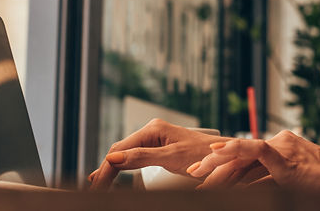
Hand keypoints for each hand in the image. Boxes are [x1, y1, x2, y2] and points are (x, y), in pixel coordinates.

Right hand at [89, 118, 225, 189]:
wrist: (226, 156)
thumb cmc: (203, 155)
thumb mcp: (171, 157)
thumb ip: (142, 157)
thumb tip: (113, 158)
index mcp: (152, 129)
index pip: (120, 150)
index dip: (106, 169)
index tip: (96, 187)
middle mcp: (152, 130)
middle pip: (121, 151)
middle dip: (106, 170)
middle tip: (94, 190)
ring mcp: (156, 138)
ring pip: (126, 154)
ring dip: (112, 169)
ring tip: (97, 184)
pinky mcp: (160, 148)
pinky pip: (136, 157)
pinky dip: (123, 167)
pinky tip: (112, 172)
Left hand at [188, 131, 319, 198]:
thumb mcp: (295, 181)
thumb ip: (273, 180)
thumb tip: (249, 191)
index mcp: (281, 147)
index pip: (245, 155)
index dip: (223, 163)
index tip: (204, 173)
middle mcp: (279, 143)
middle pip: (239, 153)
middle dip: (213, 163)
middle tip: (191, 172)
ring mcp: (282, 147)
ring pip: (241, 152)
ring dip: (216, 164)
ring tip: (197, 173)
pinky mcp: (285, 156)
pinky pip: (255, 150)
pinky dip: (234, 151)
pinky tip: (217, 153)